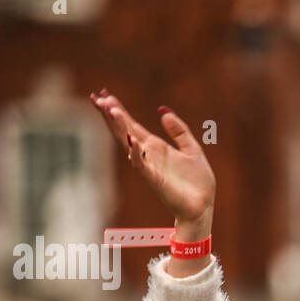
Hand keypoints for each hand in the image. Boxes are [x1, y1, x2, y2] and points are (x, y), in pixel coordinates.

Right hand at [89, 90, 214, 239]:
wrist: (203, 205)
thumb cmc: (198, 181)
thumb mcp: (191, 148)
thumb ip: (179, 130)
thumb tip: (163, 112)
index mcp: (155, 147)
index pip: (132, 125)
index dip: (118, 110)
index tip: (105, 94)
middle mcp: (147, 156)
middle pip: (124, 132)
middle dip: (110, 116)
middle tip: (96, 98)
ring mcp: (149, 168)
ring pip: (129, 145)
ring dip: (119, 128)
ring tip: (111, 111)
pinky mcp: (155, 180)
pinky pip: (142, 166)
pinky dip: (136, 153)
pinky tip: (131, 140)